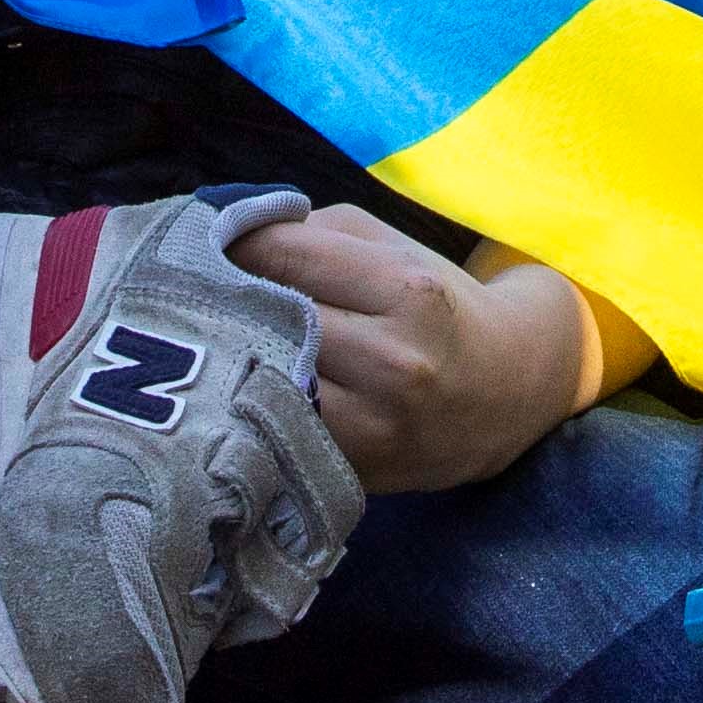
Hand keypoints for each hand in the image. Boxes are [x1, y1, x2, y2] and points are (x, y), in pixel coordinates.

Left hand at [234, 203, 588, 494]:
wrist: (507, 390)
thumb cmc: (437, 306)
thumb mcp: (394, 249)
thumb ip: (315, 233)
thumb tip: (229, 239)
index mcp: (407, 291)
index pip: (286, 256)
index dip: (235, 244)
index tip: (207, 242)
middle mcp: (395, 361)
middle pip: (268, 319)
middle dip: (224, 298)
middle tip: (195, 288)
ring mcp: (375, 425)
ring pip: (265, 379)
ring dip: (232, 356)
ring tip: (214, 337)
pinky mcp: (357, 470)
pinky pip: (279, 429)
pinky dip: (254, 403)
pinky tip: (245, 384)